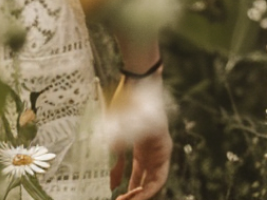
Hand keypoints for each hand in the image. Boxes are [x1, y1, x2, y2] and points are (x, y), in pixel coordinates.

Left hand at [106, 77, 171, 198]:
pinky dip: (120, 171)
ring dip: (128, 185)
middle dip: (135, 193)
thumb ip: (118, 144)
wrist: (137, 79)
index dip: (147, 193)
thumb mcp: (130, 124)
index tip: (133, 199)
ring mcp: (143, 145)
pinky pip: (128, 161)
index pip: (157, 180)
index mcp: (161, 149)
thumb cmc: (138, 101)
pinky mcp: (132, 139)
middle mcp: (154, 150)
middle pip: (147, 179)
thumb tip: (105, 165)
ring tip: (115, 196)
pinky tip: (110, 181)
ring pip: (138, 173)